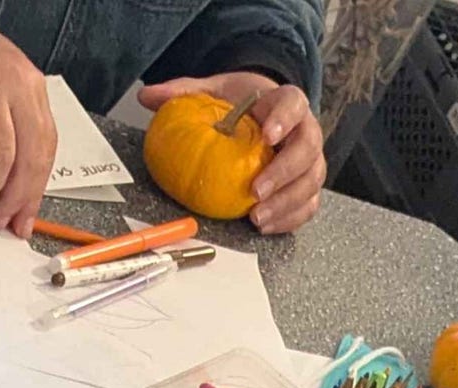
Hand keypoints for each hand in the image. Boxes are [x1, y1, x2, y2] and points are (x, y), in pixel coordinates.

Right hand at [0, 0, 56, 237]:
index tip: (25, 216)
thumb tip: (15, 187)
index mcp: (30, 87)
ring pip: (0, 156)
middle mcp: (11, 87)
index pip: (45, 149)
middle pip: (27, 157)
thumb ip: (14, 129)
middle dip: (15, 199)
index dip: (36, 190)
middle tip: (1, 220)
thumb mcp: (3, 86)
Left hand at [139, 74, 325, 233]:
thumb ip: (186, 91)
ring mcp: (309, 162)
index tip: (267, 135)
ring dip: (287, 204)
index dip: (284, 120)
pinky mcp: (305, 187)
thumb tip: (146, 96)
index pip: (294, 105)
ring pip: (311, 183)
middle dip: (284, 173)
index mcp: (287, 102)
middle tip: (256, 191)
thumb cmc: (244, 105)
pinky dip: (289, 219)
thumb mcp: (216, 91)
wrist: (266, 115)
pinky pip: (307, 206)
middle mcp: (305, 131)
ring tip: (257, 218)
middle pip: (308, 150)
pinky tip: (265, 227)